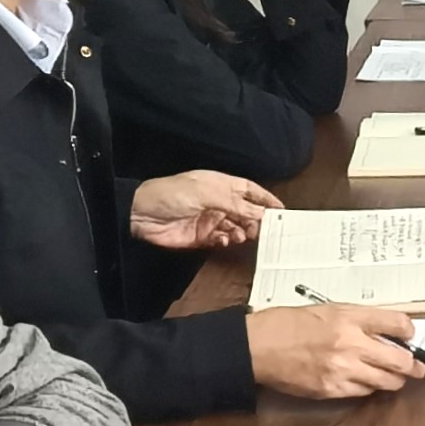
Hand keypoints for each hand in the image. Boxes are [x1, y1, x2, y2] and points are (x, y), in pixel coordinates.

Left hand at [130, 171, 273, 250]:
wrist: (143, 214)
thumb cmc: (172, 194)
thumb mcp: (208, 194)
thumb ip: (237, 204)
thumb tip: (261, 212)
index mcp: (220, 184)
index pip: (250, 190)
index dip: (265, 198)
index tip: (281, 209)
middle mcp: (218, 201)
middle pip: (246, 211)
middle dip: (257, 219)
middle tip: (265, 229)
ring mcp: (210, 219)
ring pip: (237, 226)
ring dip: (243, 231)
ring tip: (244, 234)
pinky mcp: (202, 236)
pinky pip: (222, 239)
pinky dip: (228, 241)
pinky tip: (227, 240)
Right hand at [243, 299, 420, 399]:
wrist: (258, 346)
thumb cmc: (287, 324)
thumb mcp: (325, 308)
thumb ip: (356, 318)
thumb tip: (384, 329)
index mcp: (349, 317)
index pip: (396, 323)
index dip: (409, 331)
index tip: (410, 335)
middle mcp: (350, 343)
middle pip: (401, 360)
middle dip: (414, 365)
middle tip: (418, 367)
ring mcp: (342, 369)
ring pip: (387, 382)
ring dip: (394, 380)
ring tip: (393, 376)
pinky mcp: (332, 389)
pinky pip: (364, 392)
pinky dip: (369, 387)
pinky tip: (364, 381)